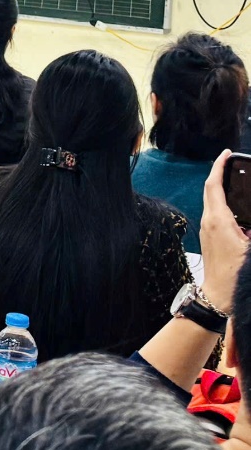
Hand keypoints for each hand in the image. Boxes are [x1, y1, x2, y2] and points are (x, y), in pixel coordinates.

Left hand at [200, 149, 247, 312]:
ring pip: (214, 202)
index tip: (226, 153)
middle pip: (212, 190)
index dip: (219, 166)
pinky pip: (217, 215)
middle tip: (233, 164)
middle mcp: (209, 221)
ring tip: (238, 183)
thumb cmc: (234, 274)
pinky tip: (241, 212)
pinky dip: (227, 206)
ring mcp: (207, 230)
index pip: (214, 184)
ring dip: (224, 190)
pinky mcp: (210, 238)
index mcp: (217, 219)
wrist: (218, 296)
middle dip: (222, 174)